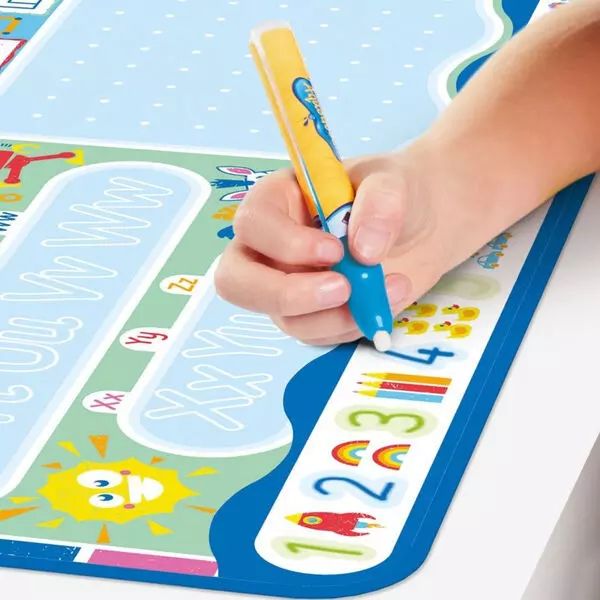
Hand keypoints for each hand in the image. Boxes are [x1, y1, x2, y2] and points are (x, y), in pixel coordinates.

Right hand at [215, 143, 481, 344]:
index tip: (335, 250)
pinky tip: (383, 302)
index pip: (253, 225)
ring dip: (337, 315)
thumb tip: (362, 251)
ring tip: (392, 287)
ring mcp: (286, 285)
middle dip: (285, 295)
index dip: (286, 244)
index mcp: (277, 201)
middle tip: (341, 290)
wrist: (421, 226)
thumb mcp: (392, 182)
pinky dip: (351, 326)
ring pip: (284, 318)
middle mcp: (270, 247)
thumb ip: (380, 205)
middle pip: (237, 281)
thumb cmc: (394, 194)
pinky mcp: (310, 314)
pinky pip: (317, 333)